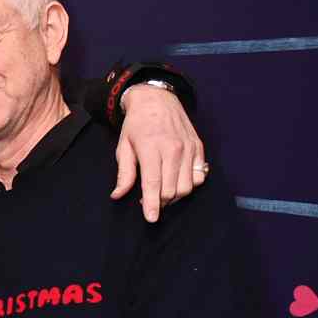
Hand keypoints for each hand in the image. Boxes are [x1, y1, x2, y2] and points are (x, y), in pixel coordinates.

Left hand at [111, 84, 204, 222]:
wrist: (157, 98)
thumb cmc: (137, 124)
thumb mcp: (124, 146)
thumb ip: (124, 173)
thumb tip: (118, 195)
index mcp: (151, 148)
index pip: (154, 184)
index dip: (152, 204)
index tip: (151, 218)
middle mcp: (173, 149)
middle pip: (172, 189)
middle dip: (161, 202)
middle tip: (149, 200)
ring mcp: (189, 148)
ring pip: (188, 186)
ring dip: (175, 195)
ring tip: (162, 192)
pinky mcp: (198, 147)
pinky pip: (200, 175)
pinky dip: (190, 184)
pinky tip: (177, 181)